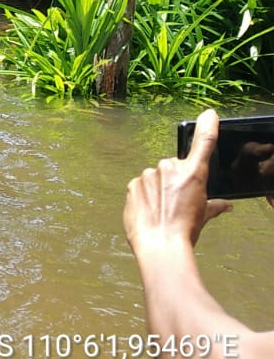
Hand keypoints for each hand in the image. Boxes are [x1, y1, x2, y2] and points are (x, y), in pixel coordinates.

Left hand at [124, 109, 231, 253]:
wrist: (160, 244)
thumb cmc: (184, 230)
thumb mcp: (204, 216)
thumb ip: (214, 205)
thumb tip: (226, 205)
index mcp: (193, 173)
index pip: (204, 143)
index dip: (208, 126)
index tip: (209, 114)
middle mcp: (170, 168)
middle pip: (173, 168)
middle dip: (174, 181)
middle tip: (176, 203)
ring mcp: (149, 175)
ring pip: (155, 177)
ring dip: (157, 189)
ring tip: (160, 210)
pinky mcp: (132, 184)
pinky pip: (140, 186)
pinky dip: (143, 195)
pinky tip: (148, 210)